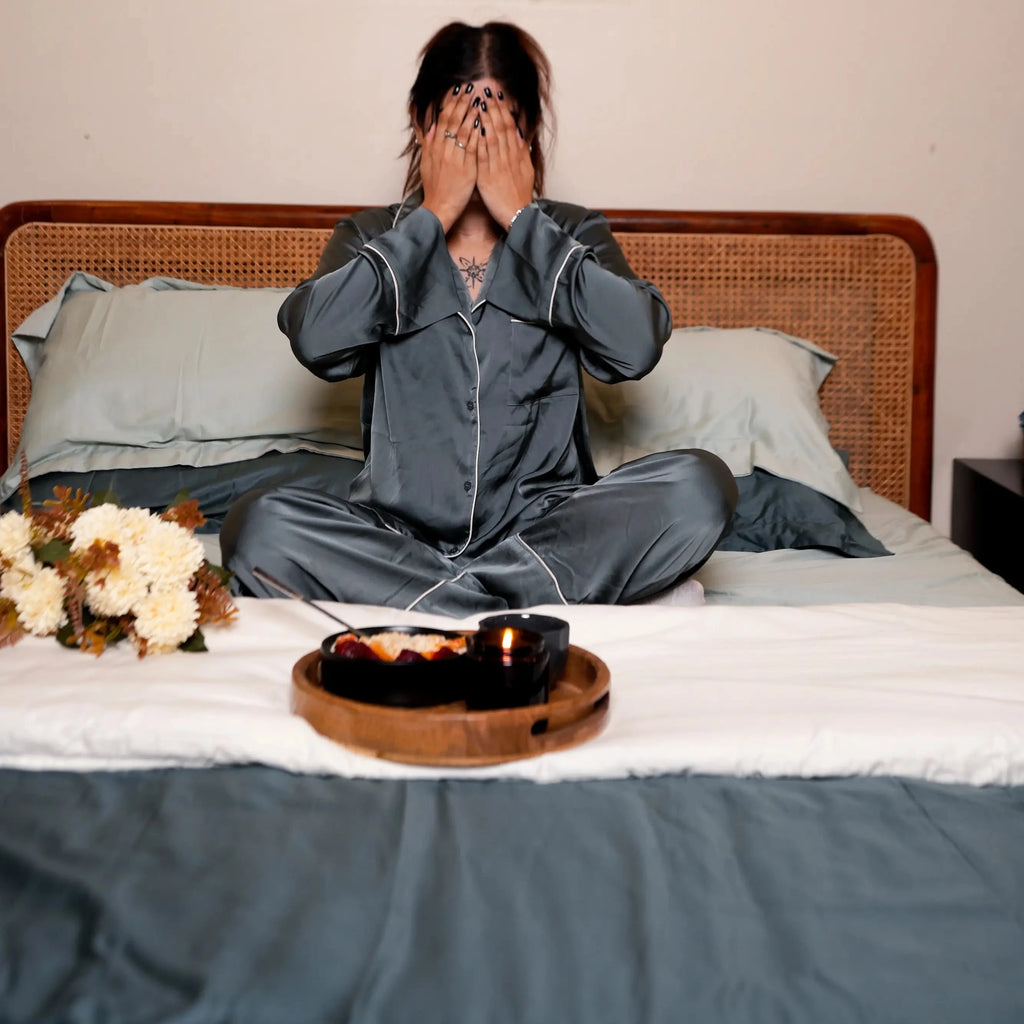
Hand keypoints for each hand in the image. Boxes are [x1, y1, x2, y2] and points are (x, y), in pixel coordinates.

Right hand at [419, 84, 479, 232]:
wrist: (439, 208)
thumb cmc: (435, 188)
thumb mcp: (426, 164)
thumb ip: (428, 145)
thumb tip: (429, 128)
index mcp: (434, 147)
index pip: (442, 119)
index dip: (449, 103)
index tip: (456, 90)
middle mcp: (443, 150)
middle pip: (452, 120)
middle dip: (461, 102)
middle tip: (469, 87)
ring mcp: (454, 158)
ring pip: (462, 130)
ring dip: (470, 113)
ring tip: (478, 99)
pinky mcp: (466, 168)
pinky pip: (472, 147)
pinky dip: (477, 133)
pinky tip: (483, 122)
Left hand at [476, 88, 534, 230]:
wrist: (518, 216)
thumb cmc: (519, 196)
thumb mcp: (526, 172)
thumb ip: (522, 153)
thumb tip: (520, 135)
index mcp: (516, 155)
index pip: (510, 127)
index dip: (503, 110)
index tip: (497, 96)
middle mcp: (508, 157)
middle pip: (501, 127)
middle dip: (493, 108)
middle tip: (486, 91)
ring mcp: (497, 166)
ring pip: (491, 137)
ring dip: (485, 119)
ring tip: (478, 102)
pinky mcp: (487, 176)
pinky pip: (482, 155)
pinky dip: (478, 140)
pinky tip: (472, 128)